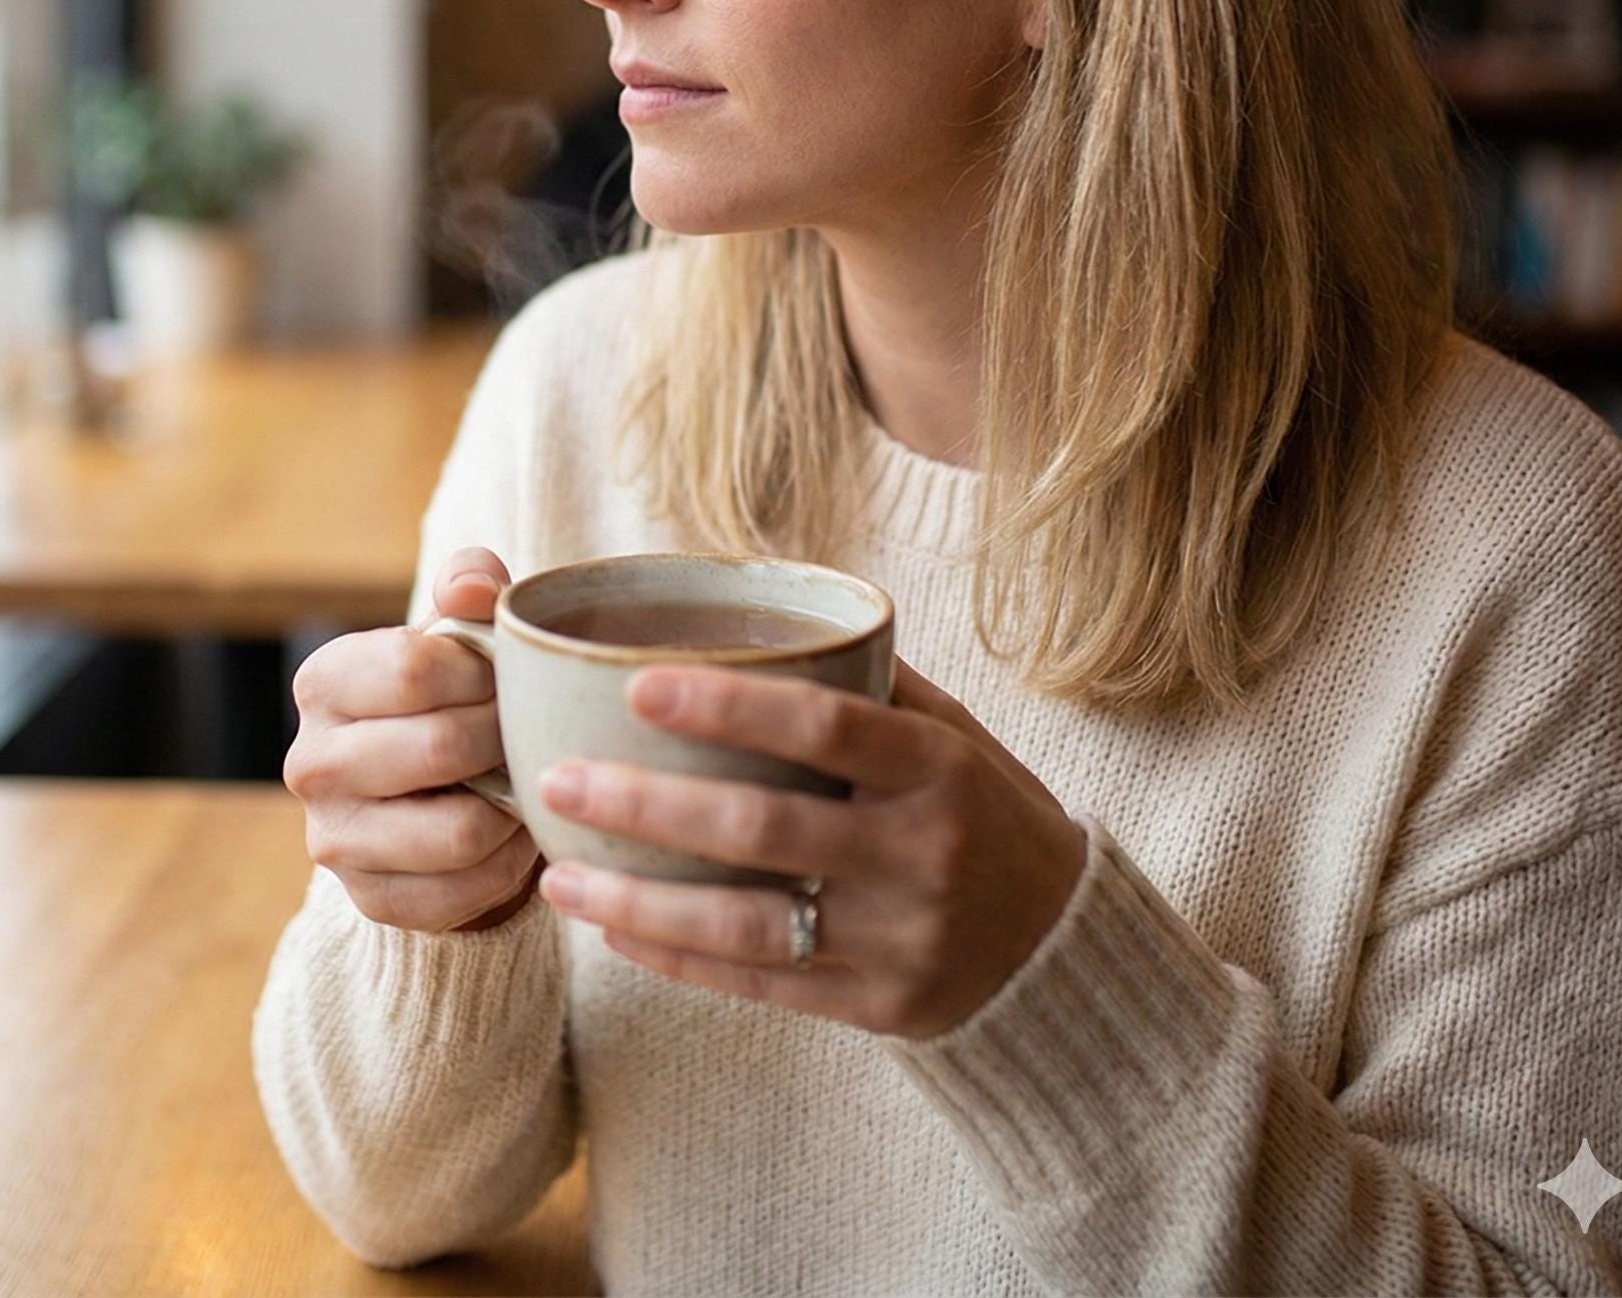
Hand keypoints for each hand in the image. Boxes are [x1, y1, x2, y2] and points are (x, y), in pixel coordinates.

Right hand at [283, 547, 542, 932]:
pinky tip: (511, 833)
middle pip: (441, 748)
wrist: (432, 787)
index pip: (415, 669)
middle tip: (524, 732)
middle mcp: (309, 763)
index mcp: (322, 682)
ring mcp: (333, 840)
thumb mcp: (460, 628)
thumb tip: (474, 588)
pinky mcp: (369, 899)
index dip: (483, 672)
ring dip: (514, 806)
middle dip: (504, 737)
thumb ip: (471, 585)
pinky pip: (467, 892)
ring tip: (523, 781)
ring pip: (460, 831)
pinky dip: (508, 864)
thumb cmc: (452, 690)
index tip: (503, 677)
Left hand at [532, 657, 1087, 1038]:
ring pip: (745, 924)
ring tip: (559, 876)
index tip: (636, 686)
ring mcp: (899, 939)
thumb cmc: (984, 810)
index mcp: (938, 765)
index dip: (728, 706)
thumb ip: (866, 682)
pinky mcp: (877, 1008)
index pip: (824, 727)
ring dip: (639, 902)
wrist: (1063, 947)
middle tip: (558, 781)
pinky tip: (614, 931)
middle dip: (647, 807)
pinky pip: (757, 985)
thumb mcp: (953, 732)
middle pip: (762, 829)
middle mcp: (921, 852)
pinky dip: (677, 959)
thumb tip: (755, 612)